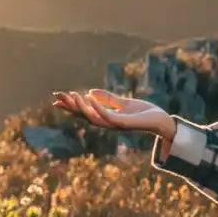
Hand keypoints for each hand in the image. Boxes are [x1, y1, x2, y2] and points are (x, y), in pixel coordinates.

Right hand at [53, 89, 175, 144]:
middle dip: (69, 106)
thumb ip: (108, 98)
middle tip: (56, 95)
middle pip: (83, 115)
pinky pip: (107, 116)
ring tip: (72, 95)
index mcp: (106, 117)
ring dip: (81, 107)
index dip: (70, 105)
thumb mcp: (124, 102)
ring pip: (92, 117)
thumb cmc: (143, 113)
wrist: (161, 120)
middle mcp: (107, 123)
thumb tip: (90, 91)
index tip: (56, 98)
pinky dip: (97, 108)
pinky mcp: (123, 124)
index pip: (84, 111)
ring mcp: (114, 125)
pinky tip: (89, 98)